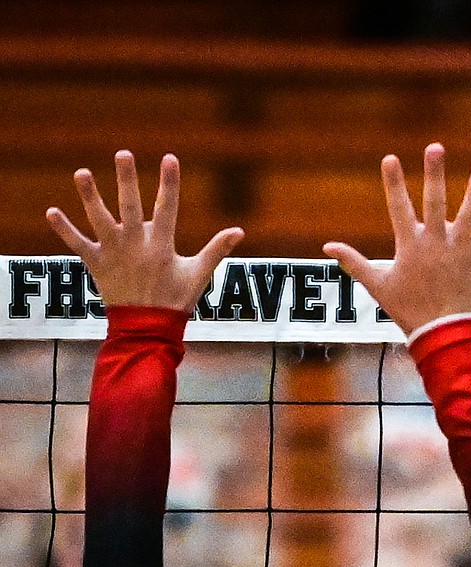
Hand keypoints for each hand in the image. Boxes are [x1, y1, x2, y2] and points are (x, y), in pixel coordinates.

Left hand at [46, 152, 243, 312]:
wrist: (148, 330)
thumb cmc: (174, 300)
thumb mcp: (198, 275)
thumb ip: (216, 250)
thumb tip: (239, 231)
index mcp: (162, 247)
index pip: (167, 209)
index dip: (169, 184)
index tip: (169, 158)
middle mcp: (136, 246)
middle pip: (130, 207)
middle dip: (127, 180)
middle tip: (123, 154)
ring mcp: (115, 254)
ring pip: (100, 220)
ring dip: (90, 196)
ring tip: (82, 173)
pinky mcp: (97, 264)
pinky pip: (77, 245)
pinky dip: (64, 230)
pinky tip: (51, 212)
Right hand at [324, 144, 470, 336]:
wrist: (441, 335)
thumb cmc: (408, 310)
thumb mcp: (378, 285)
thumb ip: (355, 262)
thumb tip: (327, 246)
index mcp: (410, 246)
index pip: (399, 208)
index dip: (394, 184)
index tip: (390, 159)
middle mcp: (437, 243)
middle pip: (436, 203)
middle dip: (434, 175)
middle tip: (435, 148)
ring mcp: (461, 250)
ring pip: (470, 213)